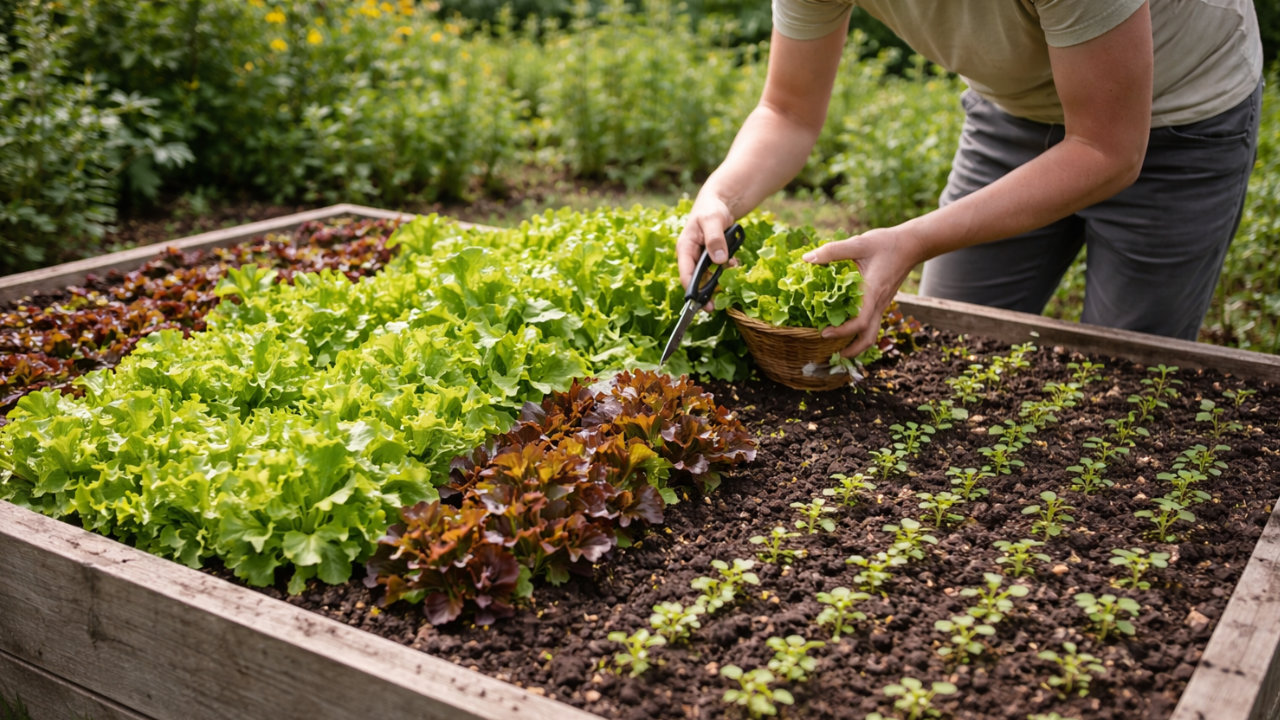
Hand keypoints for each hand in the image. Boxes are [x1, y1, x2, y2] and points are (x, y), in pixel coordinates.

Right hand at [677, 197, 737, 310]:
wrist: (719, 201)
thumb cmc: (711, 208)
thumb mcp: (713, 220)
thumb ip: (715, 240)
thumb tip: (719, 261)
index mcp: (685, 248)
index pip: (685, 273)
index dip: (692, 290)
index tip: (701, 303)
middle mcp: (690, 255)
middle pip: (695, 279)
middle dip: (705, 292)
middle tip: (714, 306)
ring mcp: (700, 256)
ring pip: (707, 276)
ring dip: (718, 280)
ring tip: (729, 280)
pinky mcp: (711, 256)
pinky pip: (717, 268)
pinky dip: (726, 269)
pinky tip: (734, 264)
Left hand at [802, 226, 921, 357]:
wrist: (912, 245)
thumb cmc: (886, 243)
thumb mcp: (858, 243)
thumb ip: (832, 251)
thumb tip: (807, 259)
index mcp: (872, 292)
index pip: (860, 321)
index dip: (842, 332)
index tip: (824, 333)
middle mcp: (879, 303)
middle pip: (869, 337)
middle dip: (852, 350)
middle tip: (832, 353)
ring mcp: (882, 304)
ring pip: (872, 332)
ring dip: (857, 344)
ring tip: (839, 347)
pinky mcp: (882, 301)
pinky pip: (872, 322)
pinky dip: (860, 331)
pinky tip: (846, 325)